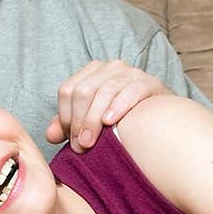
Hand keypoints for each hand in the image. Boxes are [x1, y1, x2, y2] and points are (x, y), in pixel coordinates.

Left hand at [45, 60, 168, 150]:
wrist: (161, 120)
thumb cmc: (122, 121)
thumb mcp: (92, 122)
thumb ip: (70, 126)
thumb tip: (50, 135)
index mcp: (92, 73)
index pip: (67, 90)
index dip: (65, 117)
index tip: (71, 140)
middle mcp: (110, 67)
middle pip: (83, 91)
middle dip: (79, 121)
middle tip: (81, 146)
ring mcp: (131, 72)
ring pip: (104, 91)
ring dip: (94, 120)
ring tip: (90, 142)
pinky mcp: (149, 82)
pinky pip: (130, 91)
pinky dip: (118, 106)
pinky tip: (111, 122)